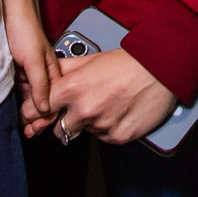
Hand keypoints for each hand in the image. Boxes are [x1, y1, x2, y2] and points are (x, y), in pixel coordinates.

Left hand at [5, 4, 58, 138]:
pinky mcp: (20, 72)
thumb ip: (40, 83)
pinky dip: (21, 103)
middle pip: (45, 103)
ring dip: (29, 113)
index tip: (37, 129)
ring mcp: (31, 74)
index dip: (47, 117)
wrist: (9, 14)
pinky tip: (16, 111)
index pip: (55, 101)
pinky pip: (23, 92)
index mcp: (54, 72)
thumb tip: (45, 108)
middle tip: (29, 132)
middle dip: (38, 119)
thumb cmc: (24, 30)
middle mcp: (44, 74)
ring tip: (24, 126)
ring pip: (33, 99)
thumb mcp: (34, 59)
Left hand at [48, 46, 179, 146]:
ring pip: (84, 132)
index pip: (39, 110)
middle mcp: (85, 109)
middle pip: (59, 128)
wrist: (160, 69)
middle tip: (82, 107)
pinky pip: (103, 137)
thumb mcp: (90, 59)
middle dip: (66, 120)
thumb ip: (63, 69)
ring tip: (106, 105)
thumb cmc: (127, 62)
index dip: (37, 113)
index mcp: (73, 88)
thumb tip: (45, 76)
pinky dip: (108, 128)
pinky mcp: (118, 136)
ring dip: (89, 123)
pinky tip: (117, 112)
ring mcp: (102, 125)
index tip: (38, 115)